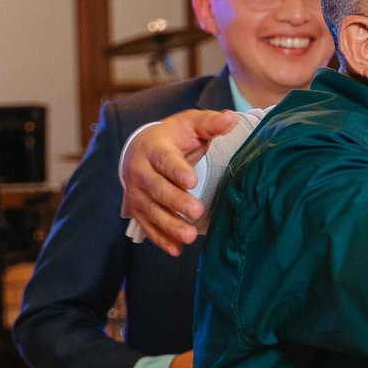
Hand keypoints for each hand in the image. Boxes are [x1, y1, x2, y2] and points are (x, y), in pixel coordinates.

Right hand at [122, 110, 243, 255]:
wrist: (141, 148)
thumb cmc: (174, 136)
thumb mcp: (191, 124)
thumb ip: (210, 123)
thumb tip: (231, 118)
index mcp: (154, 148)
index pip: (164, 159)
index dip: (176, 170)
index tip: (192, 181)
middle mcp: (140, 170)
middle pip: (156, 188)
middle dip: (175, 201)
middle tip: (197, 211)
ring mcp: (136, 192)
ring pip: (150, 210)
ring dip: (169, 225)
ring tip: (189, 236)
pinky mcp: (137, 209)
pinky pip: (147, 225)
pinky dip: (160, 239)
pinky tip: (175, 249)